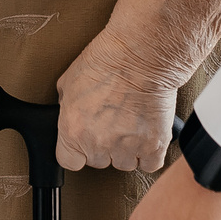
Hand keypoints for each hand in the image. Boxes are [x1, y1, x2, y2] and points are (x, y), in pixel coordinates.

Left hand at [54, 26, 181, 174]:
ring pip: (125, 164)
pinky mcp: (154, 146)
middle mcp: (99, 144)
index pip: (69, 161)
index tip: (82, 145)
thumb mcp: (68, 81)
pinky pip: (150, 164)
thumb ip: (66, 106)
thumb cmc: (105, 61)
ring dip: (126, 150)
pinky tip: (146, 137)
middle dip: (103, 145)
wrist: (140, 55)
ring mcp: (127, 148)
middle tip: (110, 123)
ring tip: (130, 125)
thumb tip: (69, 114)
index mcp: (73, 131)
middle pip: (98, 162)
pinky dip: (149, 154)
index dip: (76, 152)